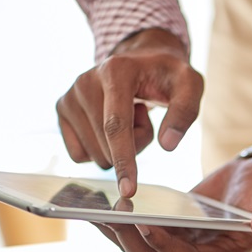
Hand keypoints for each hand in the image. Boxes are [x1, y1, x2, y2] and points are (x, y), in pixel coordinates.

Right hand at [56, 28, 203, 197]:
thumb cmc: (168, 76)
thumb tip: (168, 145)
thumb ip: (185, 112)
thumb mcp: (190, 85)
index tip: (128, 190)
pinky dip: (101, 149)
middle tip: (144, 115)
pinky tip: (110, 123)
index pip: (116, 126)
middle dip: (135, 146)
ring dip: (119, 148)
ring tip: (129, 115)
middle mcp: (85, 81)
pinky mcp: (62, 110)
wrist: (141, 61)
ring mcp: (69, 96)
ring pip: (96, 155)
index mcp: (115, 72)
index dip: (124, 160)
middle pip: (108, 146)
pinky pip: (81, 154)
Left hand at [95, 156, 251, 251]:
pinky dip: (118, 219)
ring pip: (139, 248)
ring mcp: (182, 247)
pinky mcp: (170, 231)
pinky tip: (95, 201)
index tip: (145, 223)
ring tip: (91, 207)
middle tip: (108, 213)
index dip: (165, 245)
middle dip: (129, 239)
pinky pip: (138, 230)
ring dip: (116, 231)